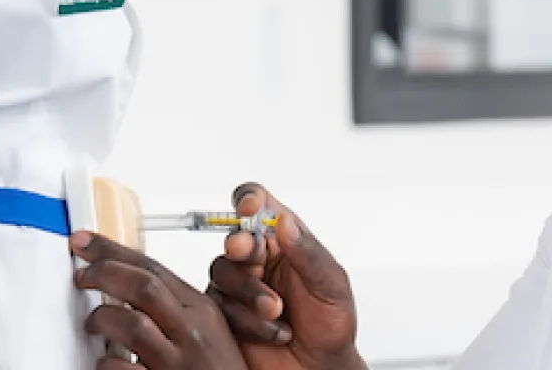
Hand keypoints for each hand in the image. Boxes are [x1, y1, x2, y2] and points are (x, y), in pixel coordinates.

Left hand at [72, 230, 248, 369]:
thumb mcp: (206, 332)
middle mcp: (193, 332)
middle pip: (144, 286)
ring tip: (94, 323)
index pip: (154, 267)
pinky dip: (106, 364)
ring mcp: (180, 362)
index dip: (113, 250)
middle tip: (82, 276)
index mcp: (202, 311)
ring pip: (133, 323)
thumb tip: (126, 283)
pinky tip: (105, 363)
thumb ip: (174, 308)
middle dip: (104, 273)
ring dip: (103, 318)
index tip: (85, 242)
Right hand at [208, 184, 363, 369]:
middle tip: (250, 255)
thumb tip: (284, 221)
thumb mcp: (331, 285)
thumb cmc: (330, 325)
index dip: (249, 200)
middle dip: (240, 245)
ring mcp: (238, 286)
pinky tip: (275, 331)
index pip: (259, 207)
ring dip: (250, 291)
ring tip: (277, 311)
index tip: (250, 207)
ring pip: (222, 271)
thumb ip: (308, 252)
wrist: (319, 369)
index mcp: (283, 241)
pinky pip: (220, 306)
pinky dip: (248, 320)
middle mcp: (257, 259)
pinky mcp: (225, 314)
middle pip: (233, 236)